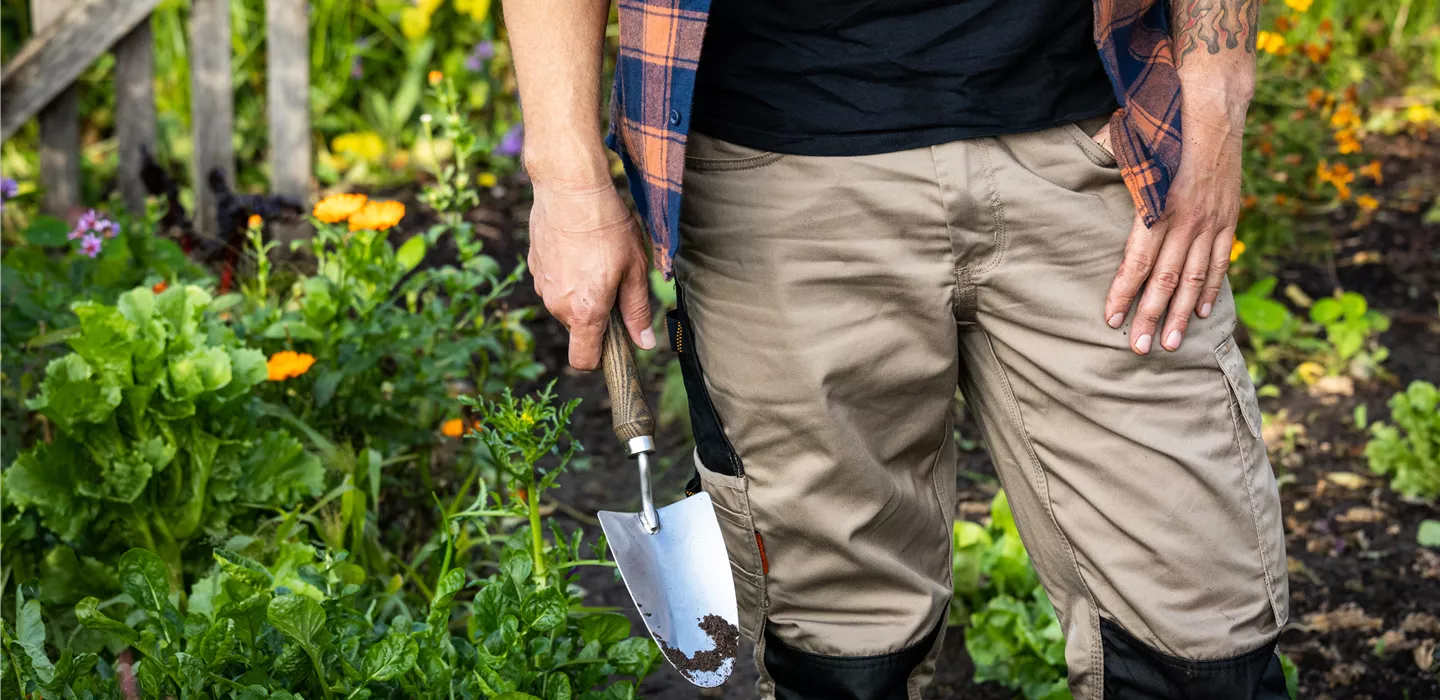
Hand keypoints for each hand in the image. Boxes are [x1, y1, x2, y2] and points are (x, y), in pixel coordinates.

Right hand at [528, 182, 655, 369]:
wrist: (569, 188)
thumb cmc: (608, 227)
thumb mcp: (634, 269)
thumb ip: (637, 311)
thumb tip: (645, 343)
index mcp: (585, 312)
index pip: (583, 360)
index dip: (600, 358)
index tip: (615, 342)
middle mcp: (557, 305)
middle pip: (578, 329)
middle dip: (596, 316)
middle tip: (615, 282)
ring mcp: (541, 286)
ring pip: (565, 305)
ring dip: (581, 293)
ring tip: (597, 258)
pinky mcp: (534, 267)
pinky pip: (554, 284)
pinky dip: (567, 275)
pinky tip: (580, 248)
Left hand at [1103, 92, 1245, 354]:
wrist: (1214, 104)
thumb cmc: (1161, 124)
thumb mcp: (1126, 144)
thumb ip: (1102, 163)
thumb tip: (1074, 163)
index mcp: (1158, 206)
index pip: (1136, 261)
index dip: (1122, 293)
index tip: (1110, 320)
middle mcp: (1187, 219)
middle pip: (1166, 279)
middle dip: (1152, 317)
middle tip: (1140, 349)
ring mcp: (1211, 220)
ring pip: (1195, 277)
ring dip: (1184, 313)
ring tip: (1173, 344)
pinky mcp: (1228, 216)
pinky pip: (1220, 259)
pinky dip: (1212, 287)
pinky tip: (1206, 312)